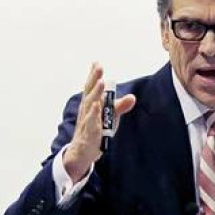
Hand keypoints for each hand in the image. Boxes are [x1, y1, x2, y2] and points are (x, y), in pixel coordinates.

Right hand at [63, 62, 135, 182]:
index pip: (90, 87)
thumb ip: (120, 106)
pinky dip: (94, 115)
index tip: (96, 62)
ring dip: (95, 93)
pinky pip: (91, 123)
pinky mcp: (89, 134)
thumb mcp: (109, 117)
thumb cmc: (95, 131)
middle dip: (94, 79)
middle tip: (99, 66)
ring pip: (90, 106)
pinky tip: (97, 106)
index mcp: (89, 105)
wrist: (82, 153)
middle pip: (90, 92)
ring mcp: (86, 122)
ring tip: (101, 82)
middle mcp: (86, 111)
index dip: (93, 75)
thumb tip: (132, 97)